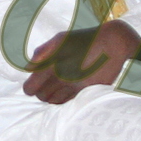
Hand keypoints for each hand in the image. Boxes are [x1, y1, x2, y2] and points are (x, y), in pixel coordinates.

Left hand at [22, 19, 140, 103]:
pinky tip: (69, 88)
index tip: (34, 84)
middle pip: (41, 97)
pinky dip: (65, 98)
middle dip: (41, 92)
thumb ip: (41, 52)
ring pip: (54, 102)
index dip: (30, 88)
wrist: (112, 43)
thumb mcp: (60, 39)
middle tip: (47, 84)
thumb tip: (28, 68)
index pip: (30, 89)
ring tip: (59, 86)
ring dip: (53, 96)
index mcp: (51, 64)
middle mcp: (61, 78)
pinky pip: (68, 101)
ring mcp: (75, 86)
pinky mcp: (87, 91)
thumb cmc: (84, 40)